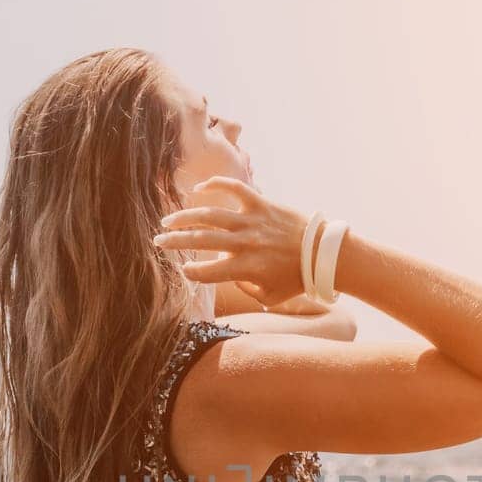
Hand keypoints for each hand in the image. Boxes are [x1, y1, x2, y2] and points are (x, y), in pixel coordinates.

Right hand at [154, 176, 310, 305]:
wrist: (323, 253)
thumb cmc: (296, 279)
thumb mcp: (269, 297)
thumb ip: (245, 289)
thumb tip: (228, 276)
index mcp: (245, 268)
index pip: (207, 272)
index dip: (191, 272)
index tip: (183, 271)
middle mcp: (244, 243)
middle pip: (200, 240)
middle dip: (175, 242)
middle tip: (157, 243)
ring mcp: (252, 221)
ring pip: (210, 215)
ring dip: (185, 217)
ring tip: (168, 221)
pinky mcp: (261, 204)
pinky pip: (235, 188)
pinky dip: (216, 184)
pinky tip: (199, 189)